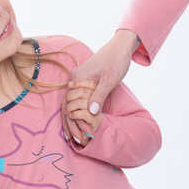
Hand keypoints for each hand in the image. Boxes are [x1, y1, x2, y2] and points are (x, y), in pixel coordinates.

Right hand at [61, 29, 138, 143]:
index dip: (73, 122)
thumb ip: (99, 96)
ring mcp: (77, 79)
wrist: (120, 47)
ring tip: (74, 137)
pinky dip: (77, 110)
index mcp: (77, 78)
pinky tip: (77, 122)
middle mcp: (73, 78)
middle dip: (71, 124)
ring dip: (73, 119)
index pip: (70, 104)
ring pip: (71, 103)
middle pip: (68, 105)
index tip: (79, 136)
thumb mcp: (110, 80)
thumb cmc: (116, 61)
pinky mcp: (83, 80)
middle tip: (77, 141)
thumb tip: (91, 112)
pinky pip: (76, 98)